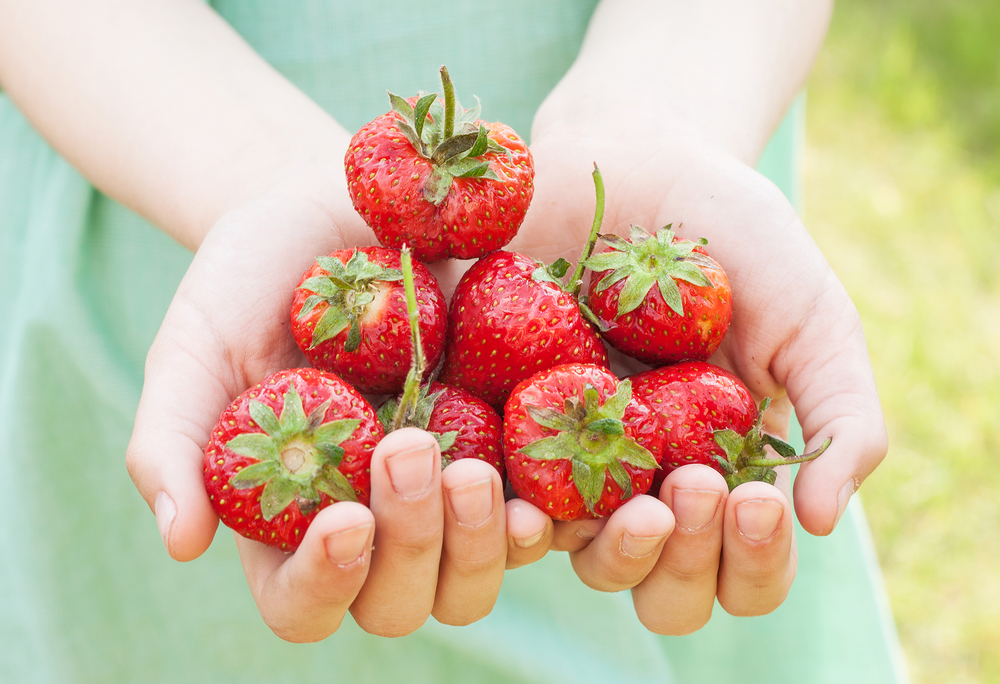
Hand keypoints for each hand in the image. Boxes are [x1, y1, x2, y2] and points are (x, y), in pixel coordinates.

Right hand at [125, 167, 507, 640]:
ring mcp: (443, 495)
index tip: (343, 517)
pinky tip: (554, 476)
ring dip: (480, 544)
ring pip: (472, 580)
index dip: (323, 582)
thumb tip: (180, 543)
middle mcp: (373, 523)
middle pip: (398, 602)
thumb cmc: (253, 280)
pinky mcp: (504, 451)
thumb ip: (172, 440)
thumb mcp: (197, 347)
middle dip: (411, 547)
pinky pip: (538, 516)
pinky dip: (547, 515)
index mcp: (291, 520)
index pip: (301, 601)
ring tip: (476, 469)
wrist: (338, 212)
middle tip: (410, 451)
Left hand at [498, 97, 887, 631]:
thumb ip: (838, 413)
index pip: (736, 569)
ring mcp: (556, 454)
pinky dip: (492, 494)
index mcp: (716, 474)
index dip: (749, 560)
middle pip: (650, 582)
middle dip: (672, 558)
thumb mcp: (810, 317)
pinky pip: (482, 480)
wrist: (633, 158)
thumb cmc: (732, 240)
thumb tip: (823, 521)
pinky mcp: (485, 412)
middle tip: (684, 487)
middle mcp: (635, 482)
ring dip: (592, 541)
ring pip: (565, 551)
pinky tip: (502, 471)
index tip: (751, 498)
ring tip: (607, 494)